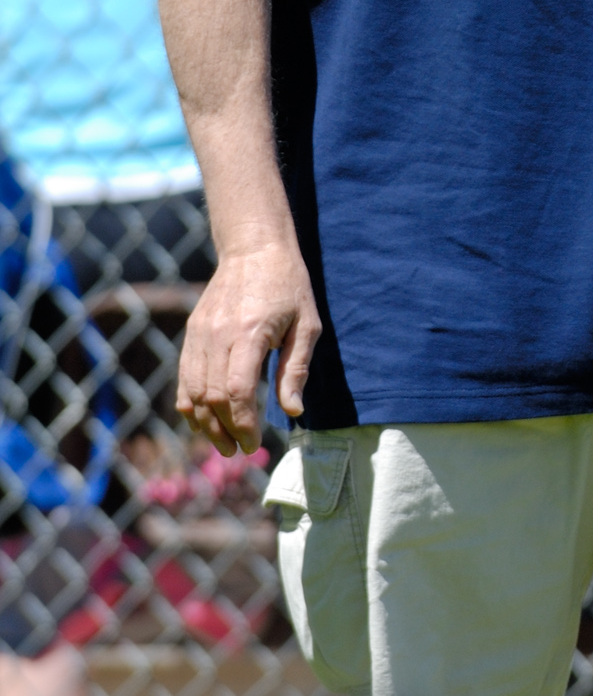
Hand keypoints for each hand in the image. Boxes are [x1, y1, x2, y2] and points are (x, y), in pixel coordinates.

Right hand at [177, 242, 321, 454]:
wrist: (254, 246)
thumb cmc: (288, 285)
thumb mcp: (306, 323)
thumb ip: (296, 369)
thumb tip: (292, 411)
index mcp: (250, 332)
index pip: (236, 391)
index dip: (243, 424)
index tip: (254, 443)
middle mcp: (218, 334)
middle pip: (212, 397)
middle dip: (224, 431)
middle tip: (241, 449)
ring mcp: (200, 332)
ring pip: (192, 391)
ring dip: (205, 424)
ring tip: (223, 443)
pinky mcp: (192, 332)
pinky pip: (183, 377)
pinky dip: (189, 404)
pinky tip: (203, 421)